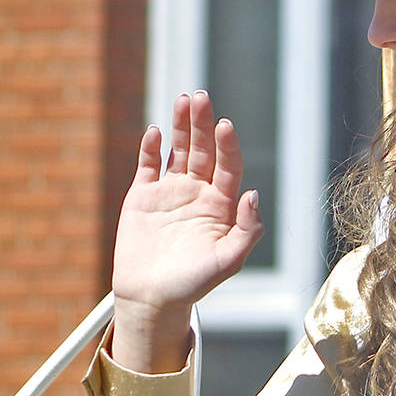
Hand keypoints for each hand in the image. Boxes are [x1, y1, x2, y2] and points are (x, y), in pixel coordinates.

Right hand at [109, 92, 264, 372]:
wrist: (153, 298)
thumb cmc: (194, 284)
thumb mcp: (227, 261)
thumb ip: (246, 230)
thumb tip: (252, 194)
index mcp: (222, 205)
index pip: (228, 166)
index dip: (228, 145)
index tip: (225, 125)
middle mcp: (199, 192)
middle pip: (204, 150)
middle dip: (203, 123)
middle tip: (201, 97)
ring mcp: (171, 191)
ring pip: (178, 150)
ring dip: (181, 126)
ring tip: (183, 99)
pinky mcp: (143, 196)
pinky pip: (148, 165)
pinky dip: (150, 147)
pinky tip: (154, 131)